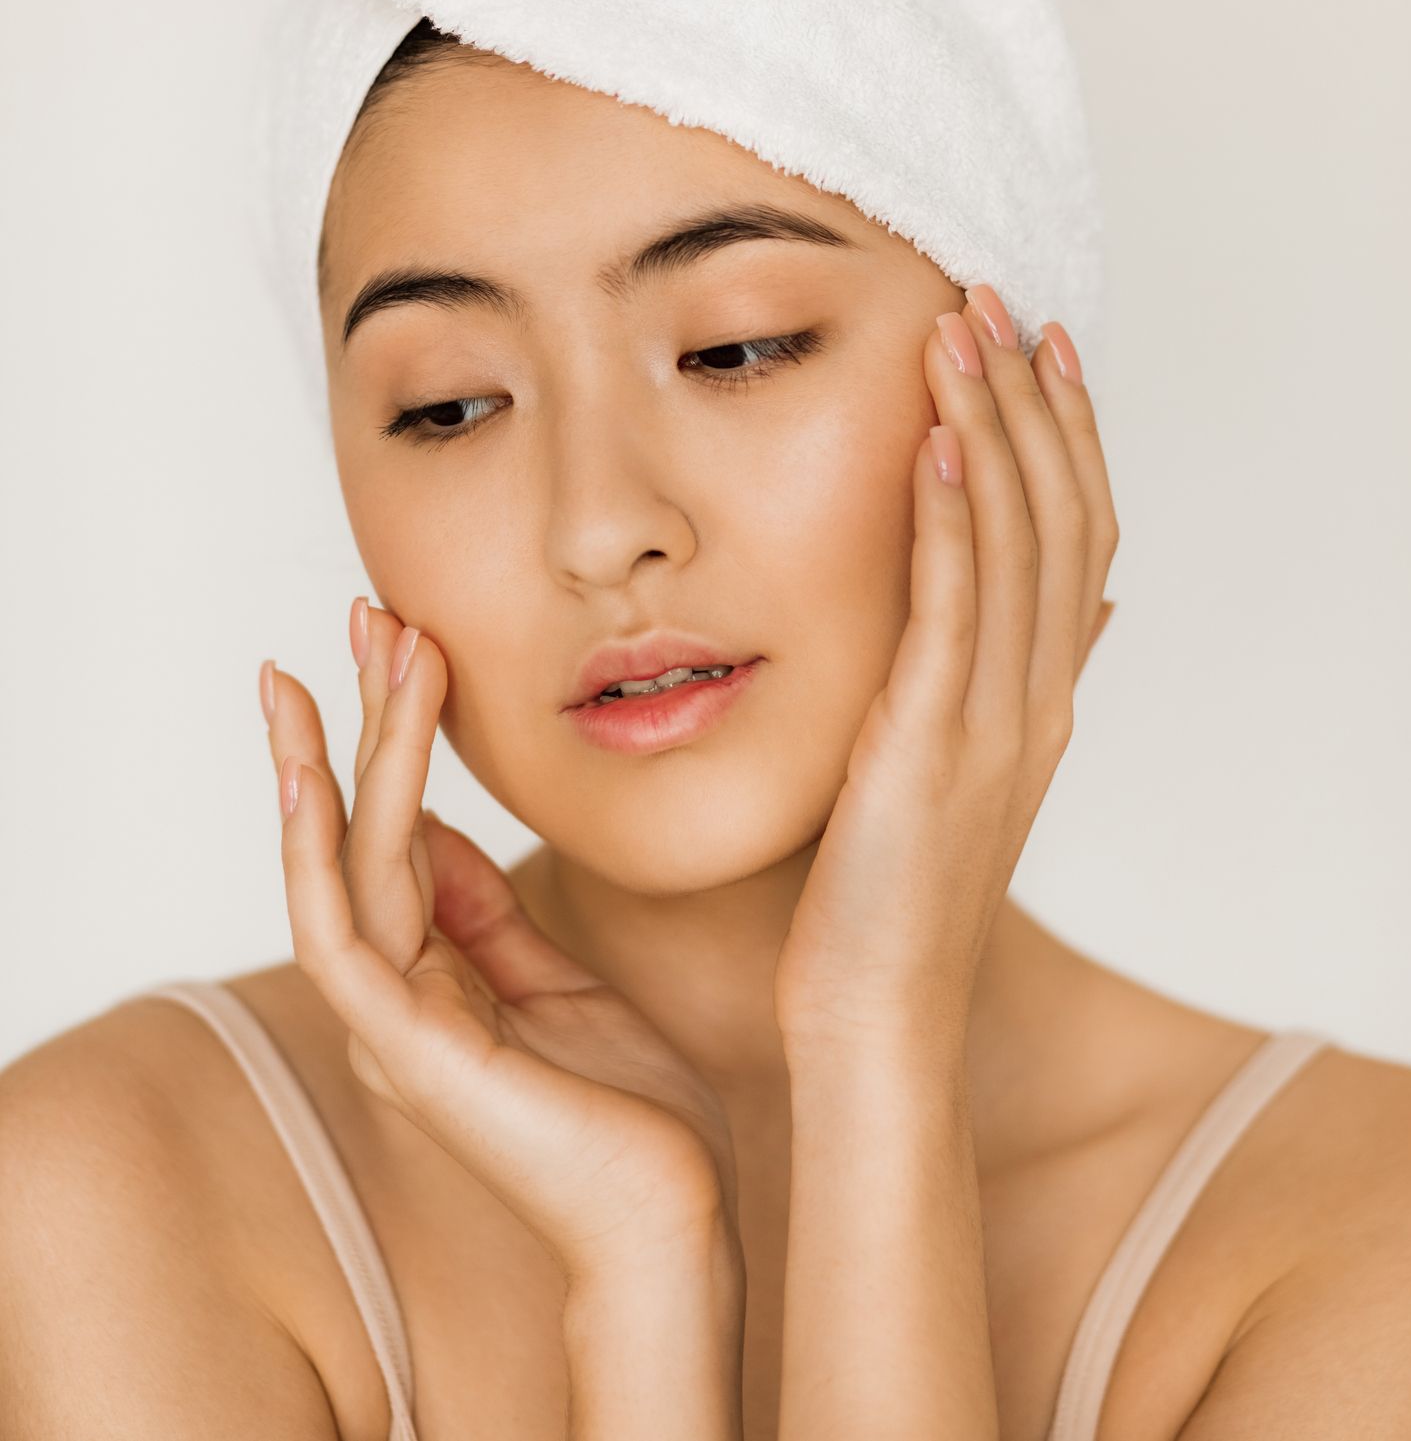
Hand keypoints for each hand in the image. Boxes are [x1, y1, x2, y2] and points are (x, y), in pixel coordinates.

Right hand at [260, 604, 742, 1283]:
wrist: (679, 1216)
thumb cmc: (634, 1110)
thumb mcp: (560, 983)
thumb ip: (491, 917)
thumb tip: (437, 834)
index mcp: (433, 982)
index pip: (393, 835)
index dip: (393, 736)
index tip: (405, 640)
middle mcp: (396, 996)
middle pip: (354, 834)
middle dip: (352, 719)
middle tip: (361, 611)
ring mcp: (394, 1025)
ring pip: (349, 862)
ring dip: (347, 750)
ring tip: (357, 650)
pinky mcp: (409, 1049)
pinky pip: (345, 933)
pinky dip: (321, 850)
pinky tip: (316, 774)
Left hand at [772, 289, 1118, 1052]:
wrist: (875, 1017)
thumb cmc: (889, 896)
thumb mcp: (965, 770)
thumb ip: (1015, 678)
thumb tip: (1087, 606)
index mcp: (1042, 696)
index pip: (1080, 532)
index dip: (1067, 432)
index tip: (1042, 343)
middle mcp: (1036, 698)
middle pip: (1062, 517)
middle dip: (1032, 402)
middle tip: (999, 302)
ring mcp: (994, 723)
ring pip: (1016, 546)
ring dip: (991, 430)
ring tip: (962, 336)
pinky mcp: (930, 746)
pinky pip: (951, 613)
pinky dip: (949, 521)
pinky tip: (932, 446)